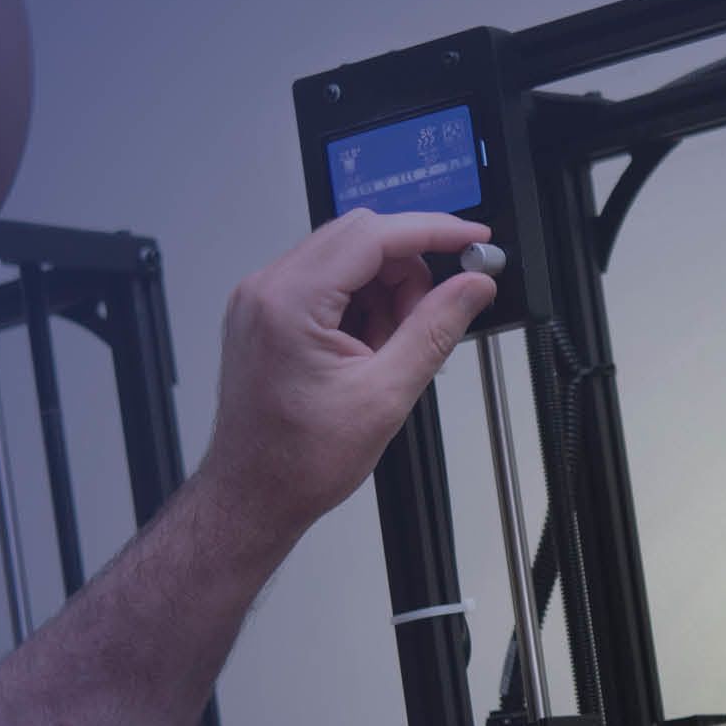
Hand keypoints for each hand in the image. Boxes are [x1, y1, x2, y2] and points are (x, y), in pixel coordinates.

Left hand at [199, 210, 498, 536]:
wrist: (253, 495)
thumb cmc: (298, 461)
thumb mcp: (385, 395)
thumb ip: (435, 329)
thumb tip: (472, 286)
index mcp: (290, 302)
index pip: (373, 234)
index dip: (433, 230)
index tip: (472, 239)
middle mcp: (266, 289)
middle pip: (359, 238)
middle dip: (407, 272)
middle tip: (429, 319)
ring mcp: (261, 299)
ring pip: (346, 259)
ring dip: (384, 293)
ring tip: (387, 352)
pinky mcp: (265, 313)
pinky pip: (326, 283)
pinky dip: (359, 306)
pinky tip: (367, 351)